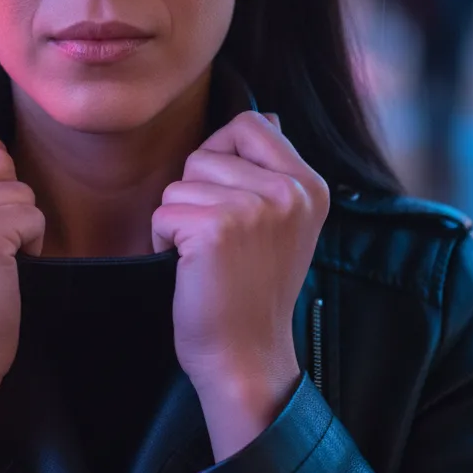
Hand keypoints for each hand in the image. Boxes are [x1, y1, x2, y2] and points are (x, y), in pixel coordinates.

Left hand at [151, 110, 329, 405]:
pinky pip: (163, 212)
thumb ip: (272, 170)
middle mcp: (289, 191)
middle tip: (220, 242)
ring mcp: (255, 208)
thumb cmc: (253, 291)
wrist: (247, 357)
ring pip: (180, 183)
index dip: (222, 156)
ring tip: (206, 257)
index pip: (250, 123)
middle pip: (206, 153)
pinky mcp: (217, 228)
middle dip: (196, 195)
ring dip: (179, 220)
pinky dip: (162, 241)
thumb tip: (266, 115)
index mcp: (309, 185)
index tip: (229, 203)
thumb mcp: (284, 224)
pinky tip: (189, 269)